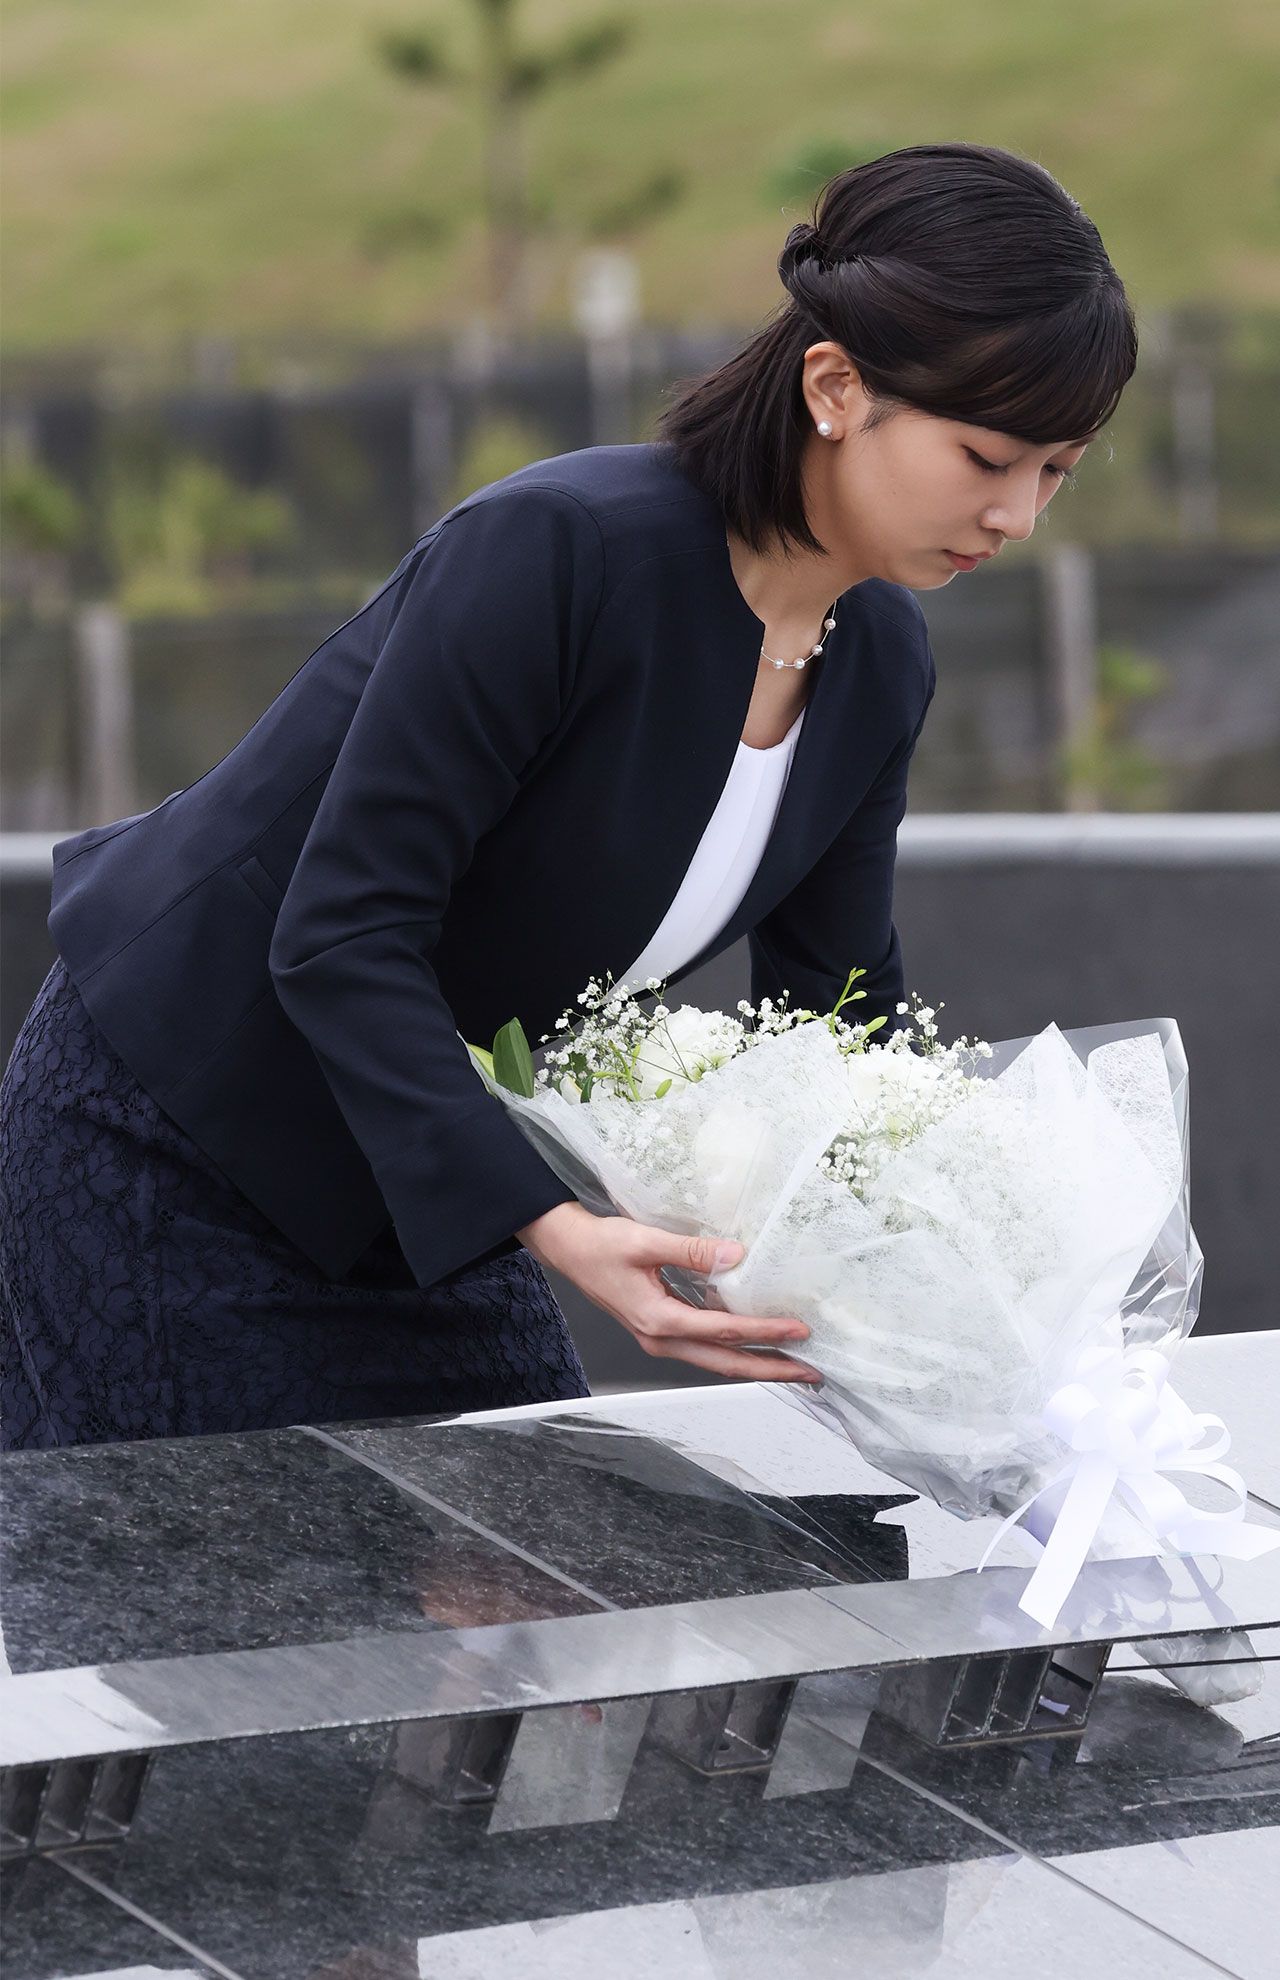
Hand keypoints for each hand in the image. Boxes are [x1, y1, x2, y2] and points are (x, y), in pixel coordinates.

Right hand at [515, 1202, 818, 1382]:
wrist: (569, 1249)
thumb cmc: (600, 1245)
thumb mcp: (645, 1241)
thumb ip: (693, 1251)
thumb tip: (737, 1256)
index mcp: (659, 1320)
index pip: (724, 1331)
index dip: (764, 1331)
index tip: (798, 1330)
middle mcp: (661, 1339)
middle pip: (726, 1363)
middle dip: (771, 1369)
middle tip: (811, 1371)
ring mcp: (660, 1339)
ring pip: (717, 1361)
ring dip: (756, 1363)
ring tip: (792, 1363)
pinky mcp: (661, 1331)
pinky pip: (706, 1348)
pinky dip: (734, 1350)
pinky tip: (754, 1342)